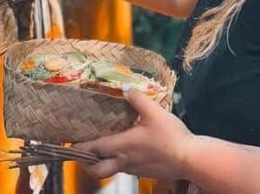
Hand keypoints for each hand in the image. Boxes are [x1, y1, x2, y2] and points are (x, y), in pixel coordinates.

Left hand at [73, 87, 192, 181]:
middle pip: (97, 170)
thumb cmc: (170, 136)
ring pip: (111, 171)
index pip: (95, 148)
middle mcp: (124, 161)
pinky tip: (126, 151)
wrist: (189, 159)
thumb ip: (137, 99)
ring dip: (102, 163)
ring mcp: (134, 169)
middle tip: (82, 154)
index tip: (70, 145)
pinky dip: (118, 163)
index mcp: (123, 146)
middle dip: (87, 164)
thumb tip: (124, 88)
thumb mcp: (154, 112)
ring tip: (101, 150)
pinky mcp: (144, 172)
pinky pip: (124, 169)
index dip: (81, 147)